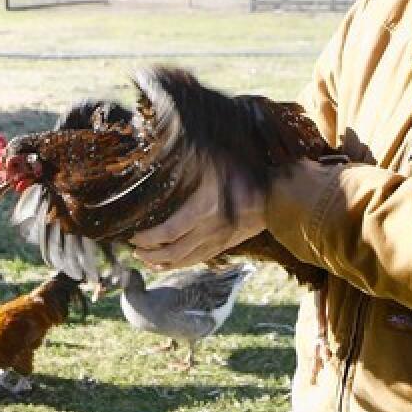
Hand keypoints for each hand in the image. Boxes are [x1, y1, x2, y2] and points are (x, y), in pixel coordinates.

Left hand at [131, 164, 265, 270]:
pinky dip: (180, 265)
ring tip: (145, 260)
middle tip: (135, 250)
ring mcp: (218, 241)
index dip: (149, 237)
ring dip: (162, 262)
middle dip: (150, 253)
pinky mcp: (224, 246)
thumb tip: (162, 146)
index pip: (169, 231)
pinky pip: (197, 261)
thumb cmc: (244, 173)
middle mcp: (210, 229)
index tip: (134, 235)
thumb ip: (191, 159)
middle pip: (173, 251)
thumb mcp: (215, 162)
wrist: (277, 197)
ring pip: (184, 260)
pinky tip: (168, 264)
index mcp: (205, 208)